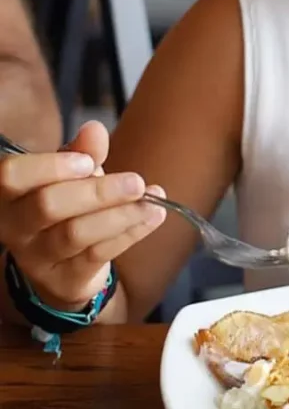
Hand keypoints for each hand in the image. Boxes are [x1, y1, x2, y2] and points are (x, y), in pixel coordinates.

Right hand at [0, 121, 165, 310]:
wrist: (66, 266)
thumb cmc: (66, 207)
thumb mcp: (71, 176)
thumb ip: (82, 152)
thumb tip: (94, 129)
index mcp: (10, 194)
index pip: (12, 176)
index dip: (50, 167)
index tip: (88, 162)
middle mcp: (15, 227)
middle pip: (48, 206)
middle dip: (98, 191)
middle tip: (136, 182)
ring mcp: (37, 257)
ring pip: (76, 233)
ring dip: (122, 214)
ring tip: (153, 200)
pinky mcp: (64, 279)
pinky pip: (99, 254)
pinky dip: (131, 232)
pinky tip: (154, 216)